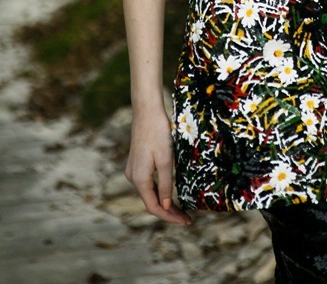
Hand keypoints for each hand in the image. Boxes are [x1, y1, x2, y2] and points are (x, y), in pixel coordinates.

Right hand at [124, 107, 191, 224]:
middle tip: (187, 218)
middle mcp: (132, 177)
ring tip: (181, 209)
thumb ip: (165, 185)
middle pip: (151, 201)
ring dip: (164, 202)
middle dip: (169, 211)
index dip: (169, 217)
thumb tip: (166, 206)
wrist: (147, 111)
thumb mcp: (165, 160)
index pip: (154, 207)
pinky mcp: (136, 163)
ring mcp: (133, 170)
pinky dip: (159, 191)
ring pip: (149, 193)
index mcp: (139, 179)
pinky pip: (148, 183)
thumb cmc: (158, 133)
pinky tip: (170, 193)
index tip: (185, 222)